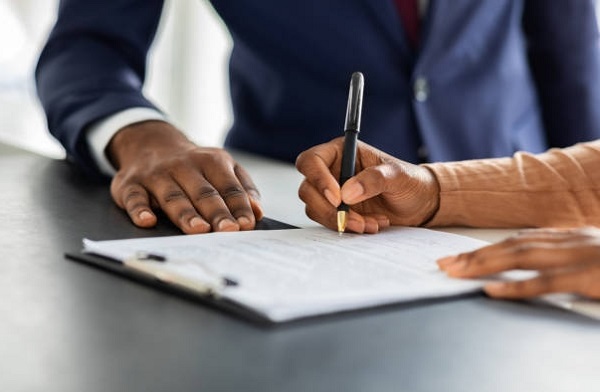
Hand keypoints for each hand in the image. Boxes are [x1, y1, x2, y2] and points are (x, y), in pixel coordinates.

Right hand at [107, 121, 262, 233]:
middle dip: (216, 212)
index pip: (228, 186)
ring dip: (186, 214)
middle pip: (203, 192)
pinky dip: (140, 210)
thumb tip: (257, 211)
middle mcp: (183, 166)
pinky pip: (135, 198)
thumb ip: (242, 187)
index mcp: (211, 161)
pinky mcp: (131, 184)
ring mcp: (156, 175)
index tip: (247, 224)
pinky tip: (148, 221)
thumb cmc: (193, 165)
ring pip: (173, 196)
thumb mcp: (222, 167)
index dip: (239, 205)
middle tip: (227, 230)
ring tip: (199, 229)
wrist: (150, 143)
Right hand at [295, 137, 439, 232]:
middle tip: (355, 219)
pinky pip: (330, 222)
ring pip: (316, 209)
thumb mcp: (397, 176)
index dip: (318, 179)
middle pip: (308, 189)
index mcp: (342, 152)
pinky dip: (348, 227)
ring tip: (370, 223)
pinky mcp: (337, 212)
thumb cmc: (410, 181)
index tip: (338, 198)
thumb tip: (347, 193)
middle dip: (330, 209)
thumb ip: (374, 179)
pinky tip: (371, 224)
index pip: (312, 161)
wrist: (420, 203)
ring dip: (342, 221)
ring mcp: (333, 193)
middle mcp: (332, 171)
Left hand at [438, 227, 599, 298]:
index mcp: (573, 238)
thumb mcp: (597, 259)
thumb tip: (538, 270)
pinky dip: (516, 286)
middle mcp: (573, 241)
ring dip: (484, 264)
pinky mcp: (590, 277)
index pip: (520, 240)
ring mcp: (581, 257)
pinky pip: (546, 282)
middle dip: (476, 255)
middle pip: (513, 245)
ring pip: (522, 257)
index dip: (488, 248)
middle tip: (445, 264)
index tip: (460, 256)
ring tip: (456, 272)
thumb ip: (568, 262)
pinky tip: (491, 290)